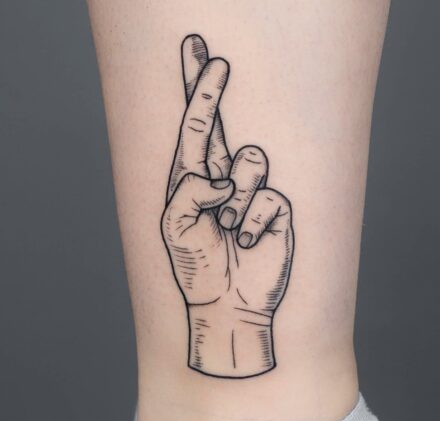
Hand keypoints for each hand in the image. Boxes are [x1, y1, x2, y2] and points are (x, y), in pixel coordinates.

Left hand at [161, 35, 293, 377]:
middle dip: (215, 89)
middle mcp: (223, 178)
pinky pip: (269, 197)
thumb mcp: (174, 228)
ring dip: (236, 200)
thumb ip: (189, 193)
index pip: (196, 127)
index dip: (200, 91)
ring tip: (228, 229)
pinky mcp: (276, 207)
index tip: (203, 54)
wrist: (227, 303)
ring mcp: (251, 191)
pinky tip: (246, 243)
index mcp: (193, 180)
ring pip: (251, 162)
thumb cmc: (196, 267)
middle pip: (222, 124)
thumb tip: (223, 177)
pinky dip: (253, 223)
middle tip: (215, 57)